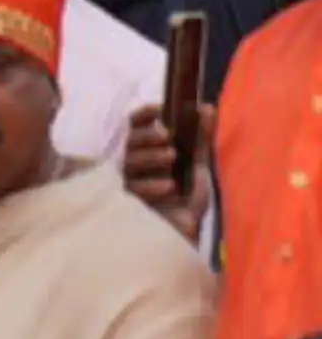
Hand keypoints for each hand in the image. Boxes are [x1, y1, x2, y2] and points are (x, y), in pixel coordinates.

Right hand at [123, 101, 213, 240]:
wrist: (185, 231)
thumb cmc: (187, 196)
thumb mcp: (197, 164)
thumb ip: (201, 138)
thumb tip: (209, 107)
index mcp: (147, 149)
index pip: (136, 125)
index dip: (145, 115)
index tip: (161, 109)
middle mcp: (133, 163)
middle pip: (131, 141)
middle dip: (148, 136)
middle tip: (168, 135)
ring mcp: (129, 182)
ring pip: (129, 162)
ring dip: (150, 156)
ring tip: (172, 157)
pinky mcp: (128, 202)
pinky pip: (134, 188)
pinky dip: (151, 184)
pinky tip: (169, 185)